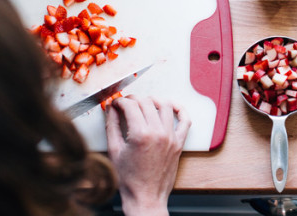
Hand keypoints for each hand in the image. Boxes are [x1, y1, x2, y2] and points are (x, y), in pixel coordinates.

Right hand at [105, 95, 190, 215]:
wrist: (145, 197)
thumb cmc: (129, 179)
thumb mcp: (115, 150)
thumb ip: (112, 126)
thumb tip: (111, 110)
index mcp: (140, 135)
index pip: (131, 106)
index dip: (120, 101)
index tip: (116, 103)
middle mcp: (158, 133)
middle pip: (147, 103)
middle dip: (134, 99)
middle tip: (126, 103)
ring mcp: (171, 137)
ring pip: (166, 106)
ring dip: (154, 100)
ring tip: (145, 102)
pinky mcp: (179, 142)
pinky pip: (185, 121)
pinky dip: (180, 110)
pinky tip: (172, 106)